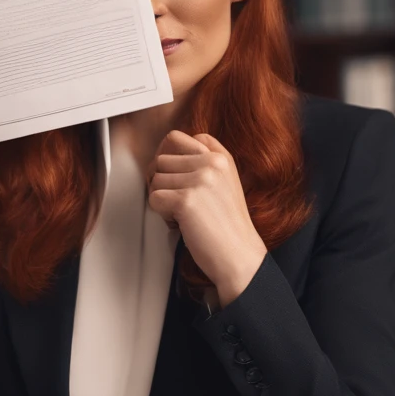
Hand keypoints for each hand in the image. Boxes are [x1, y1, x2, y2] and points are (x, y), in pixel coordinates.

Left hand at [146, 130, 266, 305]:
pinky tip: (181, 223)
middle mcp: (211, 163)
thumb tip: (165, 156)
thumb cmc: (228, 226)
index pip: (179, 138)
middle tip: (178, 201)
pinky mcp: (186, 200)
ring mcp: (199, 180)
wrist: (239, 257)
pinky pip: (154, 199)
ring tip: (183, 214)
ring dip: (162, 199)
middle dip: (164, 181)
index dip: (169, 157)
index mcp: (221, 157)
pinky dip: (161, 214)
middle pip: (162, 158)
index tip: (173, 175)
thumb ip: (203, 164)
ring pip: (155, 179)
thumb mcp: (224, 183)